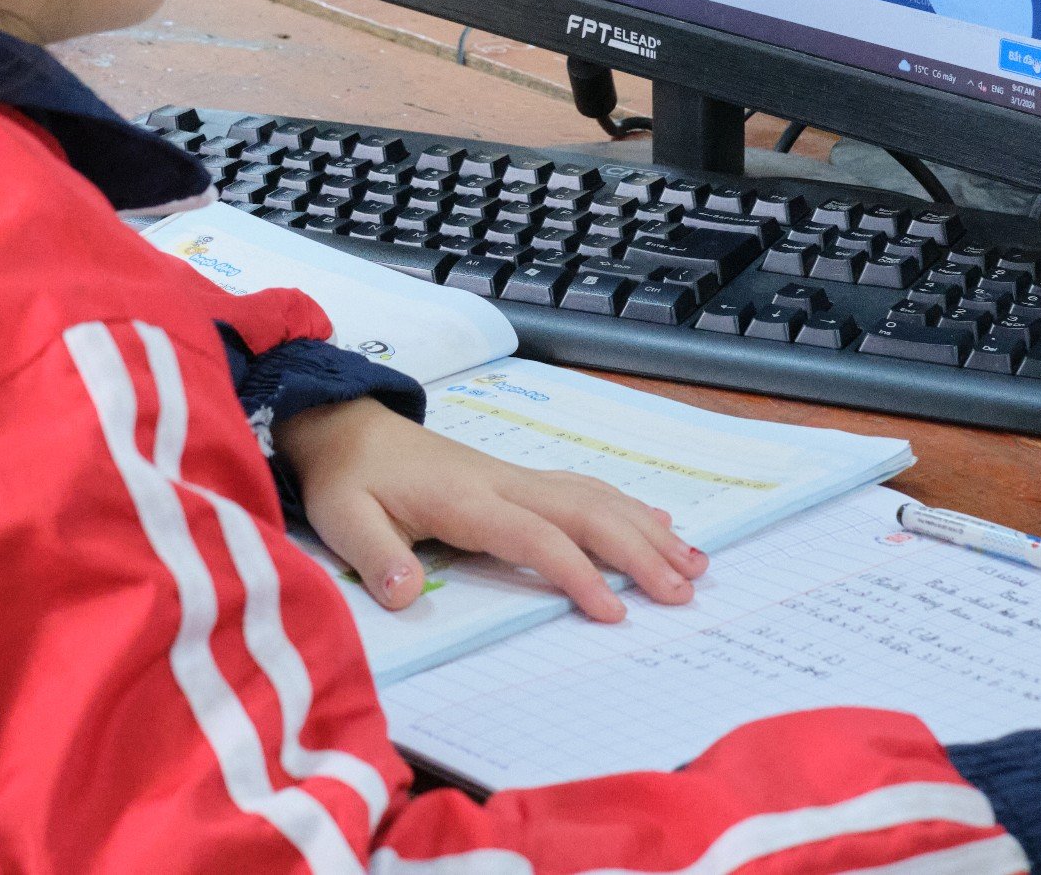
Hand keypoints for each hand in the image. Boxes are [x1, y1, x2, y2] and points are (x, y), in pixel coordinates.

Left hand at [278, 397, 707, 618]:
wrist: (346, 428)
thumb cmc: (348, 479)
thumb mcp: (344, 518)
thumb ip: (376, 555)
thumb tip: (406, 593)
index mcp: (466, 498)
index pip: (534, 535)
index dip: (575, 572)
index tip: (612, 611)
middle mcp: (503, 482)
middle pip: (585, 512)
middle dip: (639, 550)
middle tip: (683, 592)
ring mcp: (515, 477)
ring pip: (596, 498)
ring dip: (647, 529)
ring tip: (695, 564)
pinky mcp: (517, 480)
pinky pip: (584, 490)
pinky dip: (629, 507)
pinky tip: (661, 524)